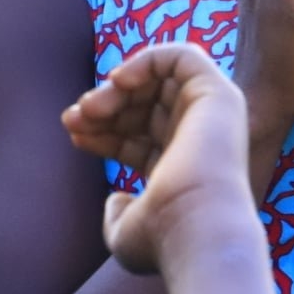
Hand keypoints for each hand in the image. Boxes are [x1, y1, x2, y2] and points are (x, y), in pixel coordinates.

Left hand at [62, 43, 259, 274]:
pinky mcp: (218, 93)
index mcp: (180, 170)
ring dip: (116, 86)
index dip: (103, 130)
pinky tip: (120, 82)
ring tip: (91, 107)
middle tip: (75, 117)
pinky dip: (146, 60)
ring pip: (157, 81)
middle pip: (143, 107)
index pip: (136, 137)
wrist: (196, 228)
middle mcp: (197, 141)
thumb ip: (118, 214)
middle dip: (103, 106)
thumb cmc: (163, 238)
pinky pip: (182, 56)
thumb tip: (116, 200)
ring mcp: (210, 116)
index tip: (75, 135)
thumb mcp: (125, 233)